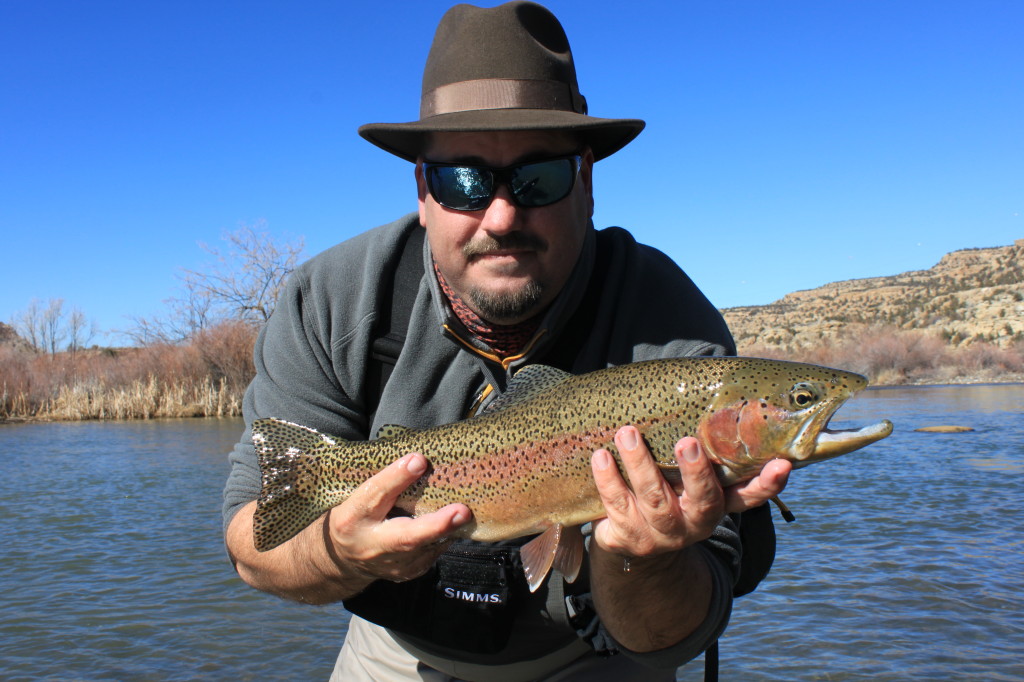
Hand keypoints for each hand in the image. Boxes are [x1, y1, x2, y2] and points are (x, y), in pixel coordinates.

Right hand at [324, 452, 471, 583]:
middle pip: (407, 537)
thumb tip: (419, 460)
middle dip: (436, 525)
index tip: (419, 460)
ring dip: (448, 529)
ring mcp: (392, 565)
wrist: (344, 557)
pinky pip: (433, 551)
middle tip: (462, 511)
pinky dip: (444, 536)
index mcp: (353, 517)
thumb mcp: (360, 493)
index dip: (397, 478)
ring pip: (427, 547)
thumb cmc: (355, 516)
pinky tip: (451, 523)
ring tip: (464, 513)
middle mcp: (372, 545)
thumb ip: (386, 480)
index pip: (375, 494)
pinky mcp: (409, 572)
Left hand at [590, 426, 789, 557]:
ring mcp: (662, 532)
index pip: (750, 496)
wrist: (636, 544)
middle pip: (702, 499)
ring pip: (653, 498)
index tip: (783, 464)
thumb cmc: (671, 493)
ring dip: (640, 463)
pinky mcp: (629, 537)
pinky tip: (600, 456)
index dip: (768, 484)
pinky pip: (617, 505)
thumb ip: (709, 454)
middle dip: (695, 471)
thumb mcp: (692, 481)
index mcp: (718, 504)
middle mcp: (695, 522)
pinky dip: (608, 479)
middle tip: (687, 442)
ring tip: (627, 433)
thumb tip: (725, 398)